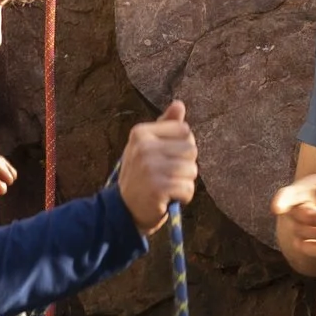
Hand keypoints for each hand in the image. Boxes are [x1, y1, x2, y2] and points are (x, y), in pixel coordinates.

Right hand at [113, 99, 198, 234]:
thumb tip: (179, 104)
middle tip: (167, 176)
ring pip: (191, 170)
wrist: (124, 211)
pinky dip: (183, 197)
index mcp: (140, 132)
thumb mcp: (147, 147)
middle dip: (185, 166)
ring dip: (185, 183)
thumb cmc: (140, 176)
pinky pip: (188, 188)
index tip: (167, 160)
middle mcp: (143, 147)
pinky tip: (169, 199)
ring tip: (167, 188)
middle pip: (191, 149)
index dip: (183, 148)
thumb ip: (165, 126)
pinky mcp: (157, 188)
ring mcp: (149, 167)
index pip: (185, 131)